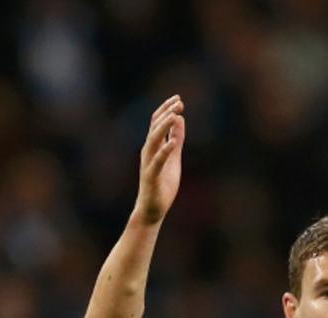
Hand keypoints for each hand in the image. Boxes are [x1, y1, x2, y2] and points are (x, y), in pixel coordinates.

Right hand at [133, 95, 184, 225]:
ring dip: (164, 127)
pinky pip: (157, 161)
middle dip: (166, 113)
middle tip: (179, 102)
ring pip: (154, 140)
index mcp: (153, 146)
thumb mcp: (173, 158)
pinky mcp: (151, 176)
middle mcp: (148, 151)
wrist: (152, 209)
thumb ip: (176, 139)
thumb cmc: (162, 184)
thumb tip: (179, 119)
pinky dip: (165, 151)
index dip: (166, 109)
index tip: (178, 98)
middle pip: (155, 127)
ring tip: (175, 115)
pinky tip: (173, 143)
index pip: (156, 122)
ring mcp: (148, 163)